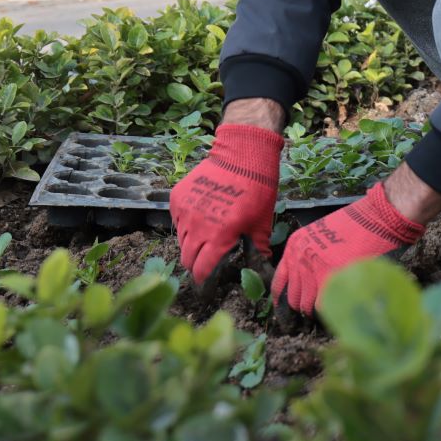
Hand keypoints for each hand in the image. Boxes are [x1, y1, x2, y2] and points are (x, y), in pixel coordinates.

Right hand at [169, 123, 283, 284]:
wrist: (242, 154)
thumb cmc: (257, 189)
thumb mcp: (262, 221)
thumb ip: (258, 247)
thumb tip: (263, 267)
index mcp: (219, 236)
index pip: (202, 269)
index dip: (202, 280)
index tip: (203, 286)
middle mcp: (197, 226)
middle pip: (187, 257)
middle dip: (194, 265)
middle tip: (202, 265)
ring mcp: (185, 211)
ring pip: (181, 239)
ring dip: (190, 245)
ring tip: (201, 242)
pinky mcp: (177, 197)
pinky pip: (177, 220)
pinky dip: (185, 224)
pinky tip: (199, 219)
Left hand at [271, 183, 423, 315]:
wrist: (376, 217)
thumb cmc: (355, 225)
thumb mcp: (322, 234)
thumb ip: (310, 256)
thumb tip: (308, 281)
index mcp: (295, 246)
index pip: (279, 282)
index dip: (284, 299)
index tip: (290, 308)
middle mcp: (300, 259)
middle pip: (292, 298)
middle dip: (303, 308)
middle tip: (316, 312)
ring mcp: (314, 270)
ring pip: (306, 305)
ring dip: (315, 312)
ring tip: (329, 311)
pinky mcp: (331, 278)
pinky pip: (322, 306)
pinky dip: (329, 311)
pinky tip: (337, 309)